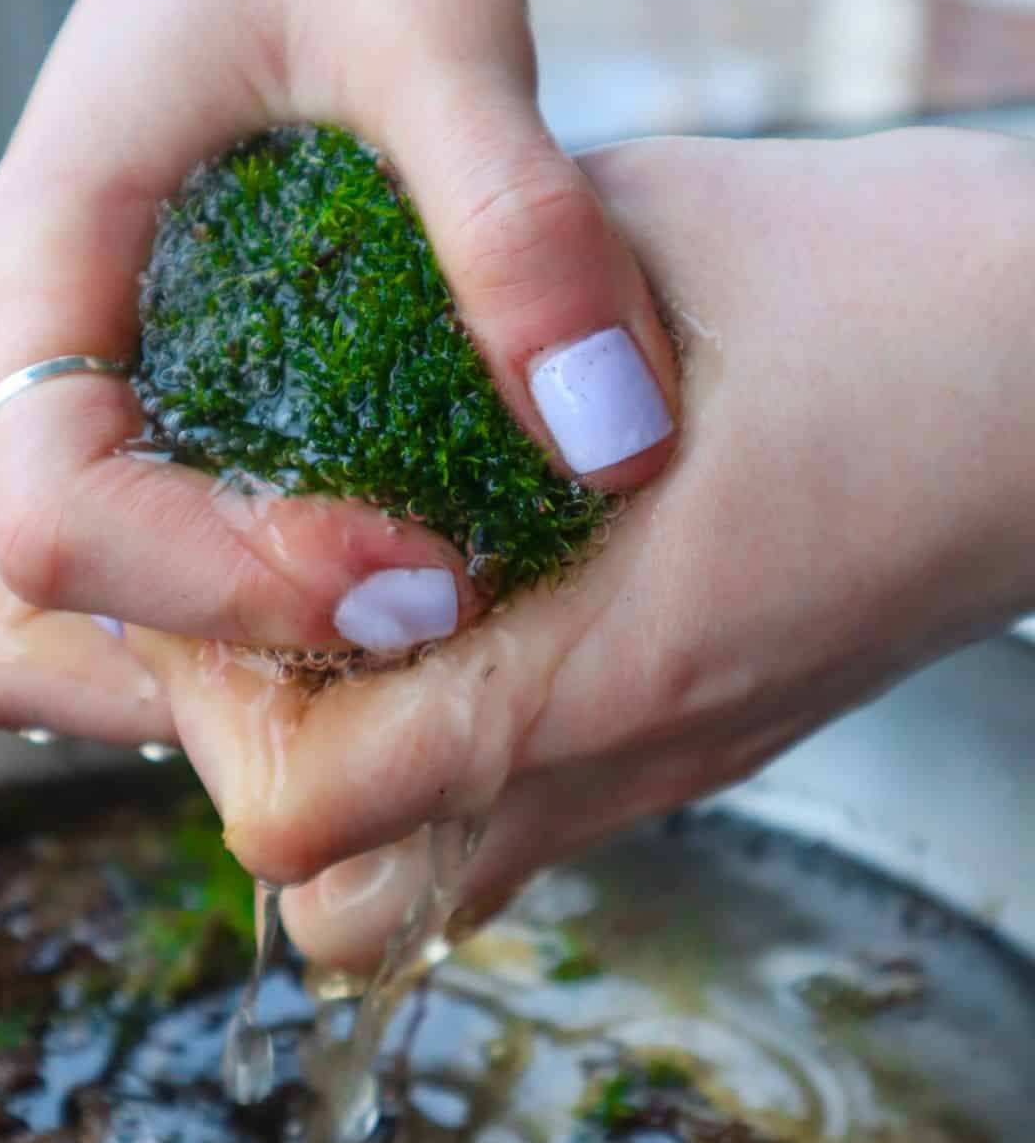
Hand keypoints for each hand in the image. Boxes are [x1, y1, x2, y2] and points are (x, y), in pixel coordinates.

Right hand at [0, 0, 674, 739]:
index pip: (58, 511)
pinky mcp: (158, 402)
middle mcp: (38, 349)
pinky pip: (154, 572)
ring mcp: (92, 388)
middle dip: (206, 667)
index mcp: (47, 260)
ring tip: (395, 626)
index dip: (223, 587)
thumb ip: (516, 216)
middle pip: (28, 607)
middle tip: (410, 627)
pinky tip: (389, 581)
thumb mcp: (434, 18)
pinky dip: (247, 624)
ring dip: (215, 670)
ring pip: (71, 617)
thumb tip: (607, 437)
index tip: (417, 579)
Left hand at [121, 126, 1034, 963]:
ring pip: (439, 885)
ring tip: (361, 630)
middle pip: (351, 905)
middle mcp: (631, 757)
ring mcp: (670, 769)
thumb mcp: (672, 237)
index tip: (218, 591)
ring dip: (363, 785)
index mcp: (611, 657)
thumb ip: (492, 281)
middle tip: (267, 628)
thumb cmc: (923, 297)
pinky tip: (472, 617)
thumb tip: (355, 276)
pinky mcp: (702, 742)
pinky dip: (453, 756)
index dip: (220, 720)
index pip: (313, 815)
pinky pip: (524, 812)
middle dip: (271, 781)